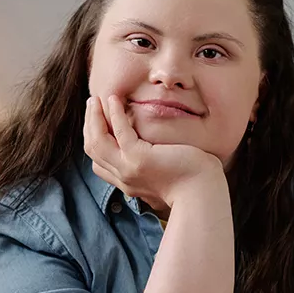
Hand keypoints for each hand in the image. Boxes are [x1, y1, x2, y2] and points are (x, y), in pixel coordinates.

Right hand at [82, 95, 225, 210]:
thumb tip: (155, 151)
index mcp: (128, 182)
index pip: (98, 163)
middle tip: (92, 104)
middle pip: (93, 150)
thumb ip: (153, 165)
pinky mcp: (139, 159)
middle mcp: (123, 177)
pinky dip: (114, 114)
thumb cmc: (193, 182)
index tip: (98, 121)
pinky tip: (114, 100)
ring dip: (93, 118)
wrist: (203, 193)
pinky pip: (119, 132)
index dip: (94, 139)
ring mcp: (128, 169)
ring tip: (96, 99)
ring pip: (97, 142)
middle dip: (89, 124)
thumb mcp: (165, 174)